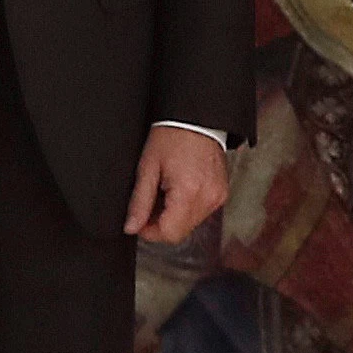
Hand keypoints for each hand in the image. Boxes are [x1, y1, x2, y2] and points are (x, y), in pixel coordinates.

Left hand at [123, 122, 230, 244]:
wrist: (196, 119)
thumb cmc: (172, 136)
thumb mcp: (148, 167)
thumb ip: (139, 201)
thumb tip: (131, 226)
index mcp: (189, 193)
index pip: (169, 233)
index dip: (150, 232)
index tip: (140, 220)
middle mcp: (208, 198)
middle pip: (180, 232)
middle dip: (161, 223)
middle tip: (150, 201)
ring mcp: (218, 197)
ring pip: (190, 224)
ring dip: (174, 216)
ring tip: (165, 190)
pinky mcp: (221, 194)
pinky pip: (201, 212)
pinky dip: (187, 207)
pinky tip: (179, 189)